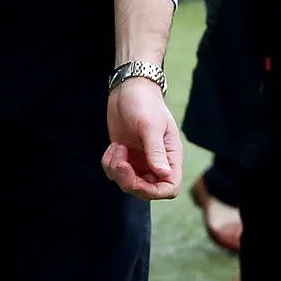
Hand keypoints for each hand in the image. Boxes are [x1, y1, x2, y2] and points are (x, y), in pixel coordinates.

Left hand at [102, 79, 182, 200]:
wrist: (128, 88)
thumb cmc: (145, 103)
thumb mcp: (150, 126)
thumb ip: (156, 151)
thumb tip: (164, 174)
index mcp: (171, 156)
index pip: (169, 187)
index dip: (154, 192)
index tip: (137, 180)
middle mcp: (156, 162)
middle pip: (146, 190)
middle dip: (129, 181)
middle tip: (120, 162)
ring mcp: (140, 161)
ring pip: (128, 184)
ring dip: (117, 170)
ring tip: (116, 148)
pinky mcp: (125, 157)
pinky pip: (115, 173)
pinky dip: (109, 164)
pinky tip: (112, 146)